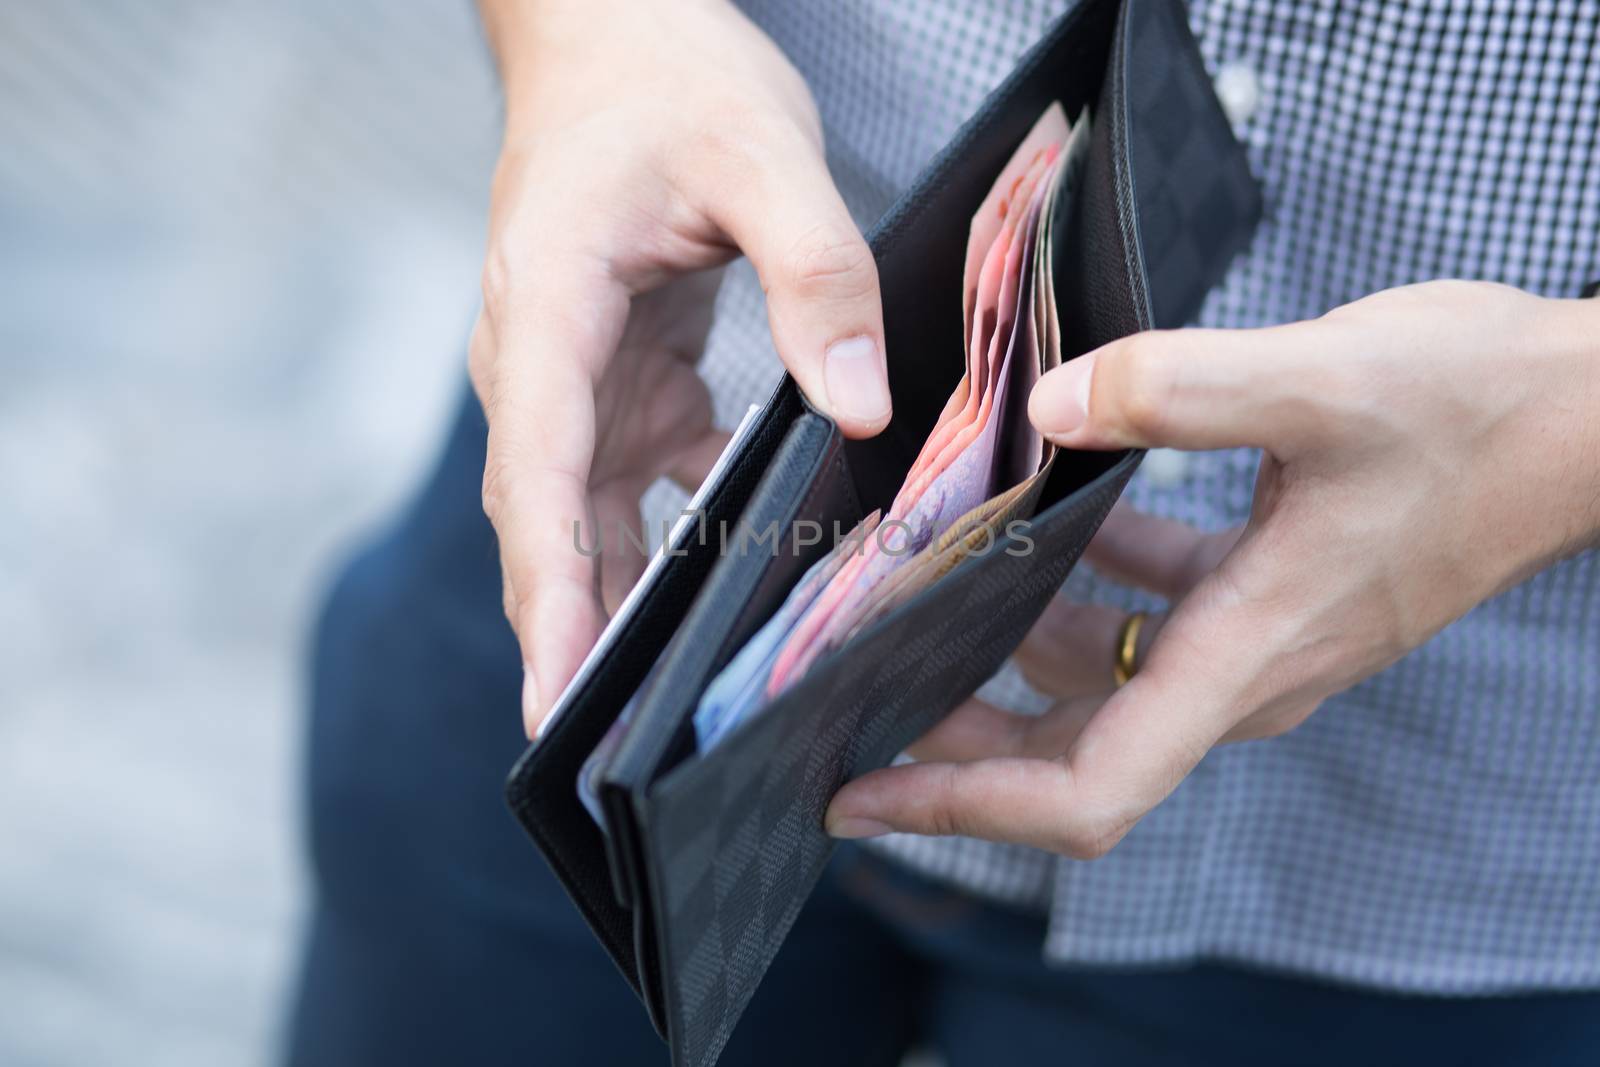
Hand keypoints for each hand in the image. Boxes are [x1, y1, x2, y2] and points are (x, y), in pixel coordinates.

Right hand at [472, 0, 891, 736]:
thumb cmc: (671, 80)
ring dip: (620, 610)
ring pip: (582, 521)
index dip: (550, 596)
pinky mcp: (614, 382)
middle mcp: (538, 364)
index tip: (561, 702)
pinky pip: (632, 485)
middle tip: (623, 763)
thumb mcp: (763, 154)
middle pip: (547, 527)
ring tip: (676, 714)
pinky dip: (675, 543)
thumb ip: (815, 277)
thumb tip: (858, 413)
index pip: (536, 476)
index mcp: (546, 310)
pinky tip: (742, 587)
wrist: (616, 37)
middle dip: (576, 640)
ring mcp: (571, 380)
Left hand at [827, 280, 1599, 854]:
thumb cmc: (1475, 409)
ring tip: (900, 610)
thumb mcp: (1324, 381)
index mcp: (1245, 656)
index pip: (1088, 787)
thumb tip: (1049, 405)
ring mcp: (1252, 634)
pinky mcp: (1262, 588)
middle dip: (952, 737)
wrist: (1580, 414)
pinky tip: (1024, 526)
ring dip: (999, 657)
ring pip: (1095, 678)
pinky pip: (1143, 611)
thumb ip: (1182, 389)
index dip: (966, 806)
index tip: (862, 793)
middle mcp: (1240, 670)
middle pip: (1066, 748)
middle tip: (843, 698)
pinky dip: (1071, 588)